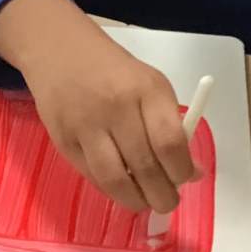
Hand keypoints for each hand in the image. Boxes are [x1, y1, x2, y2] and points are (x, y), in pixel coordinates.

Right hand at [17, 11, 197, 212]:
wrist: (58, 49)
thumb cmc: (114, 71)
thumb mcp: (151, 85)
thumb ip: (171, 127)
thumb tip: (192, 173)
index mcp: (146, 90)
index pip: (169, 143)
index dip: (181, 170)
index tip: (185, 178)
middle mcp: (115, 108)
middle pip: (144, 167)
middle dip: (162, 195)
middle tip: (167, 202)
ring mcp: (85, 125)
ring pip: (114, 179)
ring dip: (135, 200)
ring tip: (145, 202)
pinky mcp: (62, 139)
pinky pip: (91, 175)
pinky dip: (110, 189)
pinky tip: (120, 188)